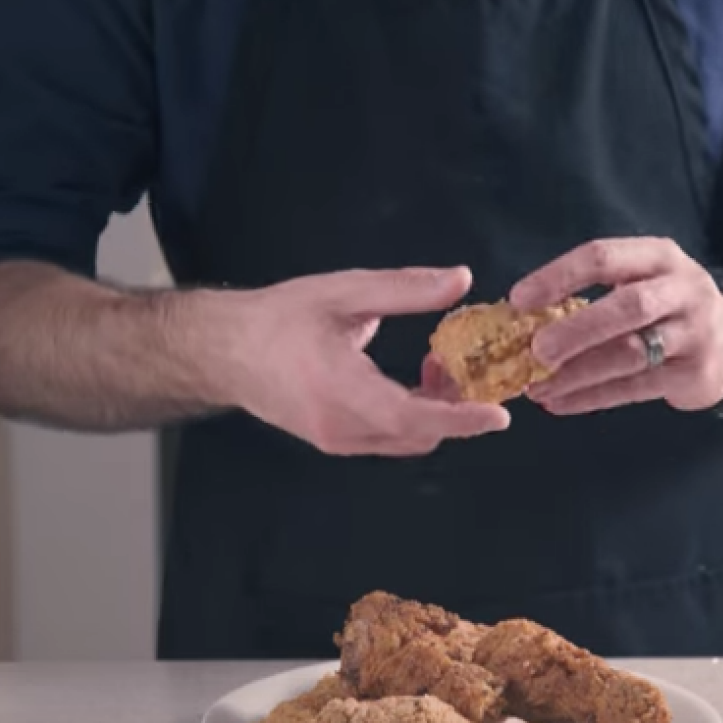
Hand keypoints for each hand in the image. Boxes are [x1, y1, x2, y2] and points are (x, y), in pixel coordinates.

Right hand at [217, 267, 509, 455]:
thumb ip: (404, 289)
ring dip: (433, 413)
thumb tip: (461, 280)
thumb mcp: (343, 292)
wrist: (224, 351)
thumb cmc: (279, 318)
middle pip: (418, 435)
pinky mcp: (333, 442)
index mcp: (340, 390)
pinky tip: (411, 382)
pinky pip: (387, 439)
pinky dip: (411, 418)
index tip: (498, 415)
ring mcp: (335, 441)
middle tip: (463, 366)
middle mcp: (339, 427)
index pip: (412, 418)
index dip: (460, 419)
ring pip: (405, 441)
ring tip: (435, 368)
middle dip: (453, 409)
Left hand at [511, 238, 722, 413]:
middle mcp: (682, 290)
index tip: (518, 299)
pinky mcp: (694, 374)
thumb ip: (595, 293)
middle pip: (627, 306)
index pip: (603, 257)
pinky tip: (560, 403)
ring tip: (537, 387)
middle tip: (535, 350)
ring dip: (578, 373)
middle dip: (576, 329)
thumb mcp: (643, 281)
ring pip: (631, 353)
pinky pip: (636, 388)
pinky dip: (592, 398)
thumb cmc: (668, 306)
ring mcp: (693, 333)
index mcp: (658, 257)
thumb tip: (523, 319)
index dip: (558, 277)